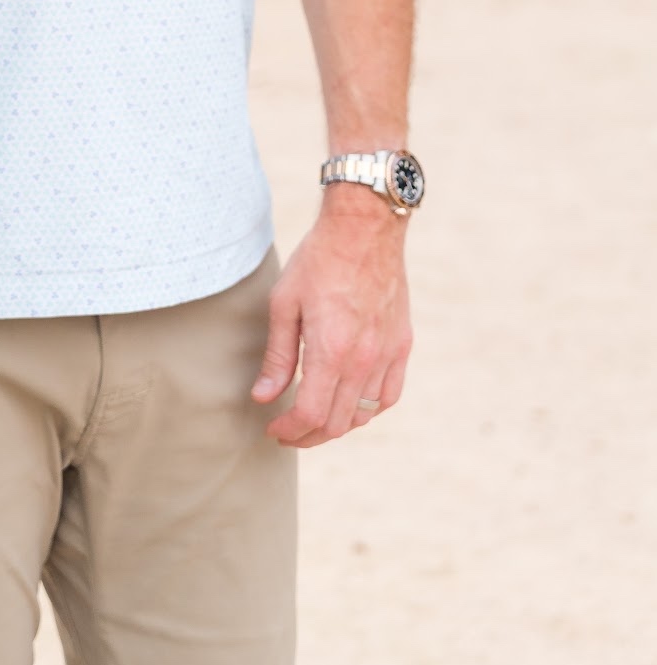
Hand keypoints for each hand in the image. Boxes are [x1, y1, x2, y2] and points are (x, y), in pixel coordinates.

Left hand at [252, 189, 412, 446]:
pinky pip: (388, 396)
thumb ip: (277, 356)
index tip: (273, 430)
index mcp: (331, 351)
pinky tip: (350, 404)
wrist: (364, 229)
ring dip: (336, 425)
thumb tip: (263, 396)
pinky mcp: (401, 345)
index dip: (289, 431)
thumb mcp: (284, 303)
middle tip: (287, 431)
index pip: (311, 414)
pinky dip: (368, 410)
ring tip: (314, 419)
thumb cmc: (318, 260)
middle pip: (337, 423)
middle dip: (307, 435)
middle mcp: (364, 360)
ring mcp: (387, 355)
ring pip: (363, 415)